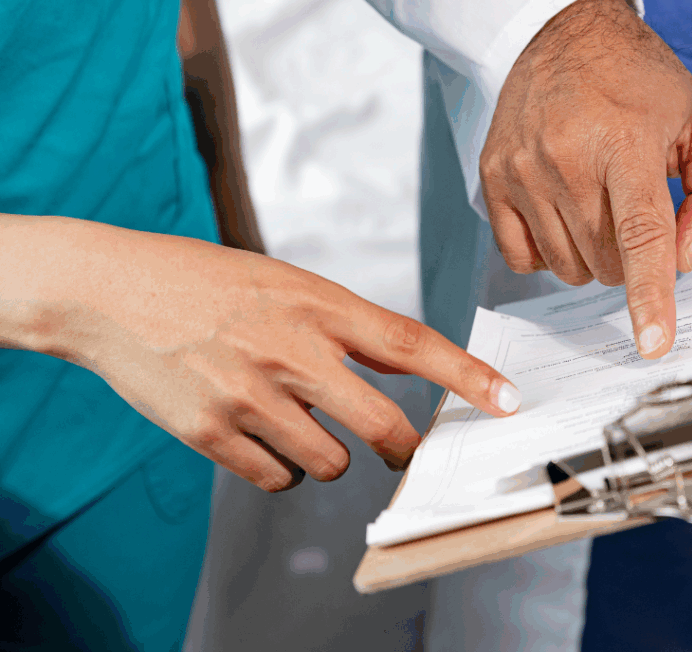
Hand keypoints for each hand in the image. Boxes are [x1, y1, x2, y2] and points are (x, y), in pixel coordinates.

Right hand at [10, 217, 518, 491]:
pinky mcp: (211, 434)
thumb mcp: (286, 282)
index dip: (467, 375)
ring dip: (327, 453)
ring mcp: (251, 397)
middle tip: (403, 449)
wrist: (114, 291)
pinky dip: (279, 467)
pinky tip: (256, 432)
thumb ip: (339, 325)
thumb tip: (391, 369)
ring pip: (330, 463)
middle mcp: (292, 352)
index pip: (412, 343)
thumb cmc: (208, 281)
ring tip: (292, 418)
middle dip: (403, 448)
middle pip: (382, 426)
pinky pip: (277, 479)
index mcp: (318, 304)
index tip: (506, 399)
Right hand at [480, 0, 691, 359]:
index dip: (650, 296)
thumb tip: (686, 260)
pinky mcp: (493, 177)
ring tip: (600, 203)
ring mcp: (522, 170)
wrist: (562, 32)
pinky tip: (564, 212)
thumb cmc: (639, 78)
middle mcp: (566, 157)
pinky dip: (551, 251)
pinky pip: (522, 257)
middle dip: (634, 256)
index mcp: (625, 141)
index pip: (641, 233)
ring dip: (594, 256)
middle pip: (607, 261)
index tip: (652, 344)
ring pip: (567, 267)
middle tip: (636, 210)